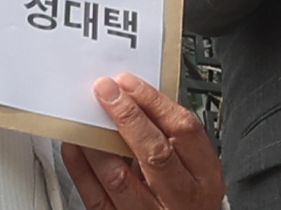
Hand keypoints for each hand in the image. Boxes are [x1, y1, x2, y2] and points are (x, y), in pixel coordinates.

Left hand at [61, 73, 224, 209]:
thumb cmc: (187, 197)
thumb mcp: (194, 168)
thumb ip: (169, 137)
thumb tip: (133, 99)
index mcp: (204, 177)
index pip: (183, 131)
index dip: (154, 101)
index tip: (128, 83)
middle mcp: (181, 198)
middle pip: (153, 152)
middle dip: (126, 116)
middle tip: (105, 91)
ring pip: (119, 177)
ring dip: (97, 143)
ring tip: (85, 118)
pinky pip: (97, 199)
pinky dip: (82, 170)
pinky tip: (76, 148)